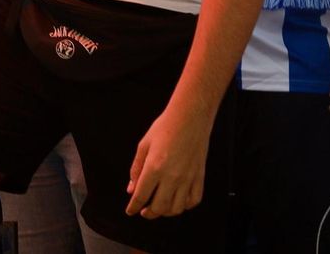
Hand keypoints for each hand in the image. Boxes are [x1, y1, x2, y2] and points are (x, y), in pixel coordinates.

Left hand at [127, 101, 211, 218]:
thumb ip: (136, 169)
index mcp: (154, 167)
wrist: (190, 116)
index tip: (130, 210)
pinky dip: (185, 206)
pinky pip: (193, 200)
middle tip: (144, 211)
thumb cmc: (166, 126)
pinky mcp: (199, 176)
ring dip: (165, 212)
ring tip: (160, 207)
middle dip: (148, 213)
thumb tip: (131, 188)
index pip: (141, 196)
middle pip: (158, 207)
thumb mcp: (144, 144)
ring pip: (176, 208)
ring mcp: (187, 178)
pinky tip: (179, 201)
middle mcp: (171, 176)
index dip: (133, 207)